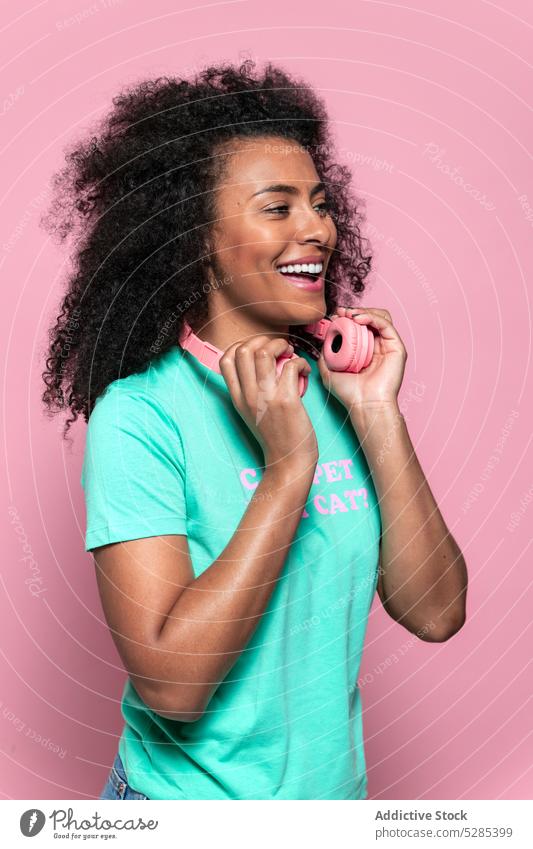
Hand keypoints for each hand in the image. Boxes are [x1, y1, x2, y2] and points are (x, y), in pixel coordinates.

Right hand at [219, 335, 317, 473]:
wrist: (288, 462)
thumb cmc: (276, 436)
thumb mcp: (252, 413)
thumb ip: (250, 391)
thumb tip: (262, 365)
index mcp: (238, 398)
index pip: (225, 359)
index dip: (242, 346)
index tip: (259, 350)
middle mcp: (248, 396)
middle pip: (243, 350)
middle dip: (263, 340)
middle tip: (278, 349)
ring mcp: (266, 397)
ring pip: (264, 352)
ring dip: (281, 345)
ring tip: (290, 353)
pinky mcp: (286, 400)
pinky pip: (291, 365)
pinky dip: (301, 362)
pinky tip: (304, 372)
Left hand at [316, 306, 406, 410]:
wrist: (365, 404)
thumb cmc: (350, 394)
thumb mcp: (329, 373)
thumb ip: (325, 358)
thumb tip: (321, 344)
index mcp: (364, 351)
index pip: (359, 326)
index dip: (347, 318)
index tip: (334, 316)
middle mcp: (378, 347)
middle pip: (370, 318)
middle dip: (355, 311)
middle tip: (340, 313)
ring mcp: (388, 346)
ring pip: (380, 317)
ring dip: (364, 311)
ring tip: (350, 315)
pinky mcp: (397, 347)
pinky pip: (386, 324)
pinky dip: (372, 317)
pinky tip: (358, 319)